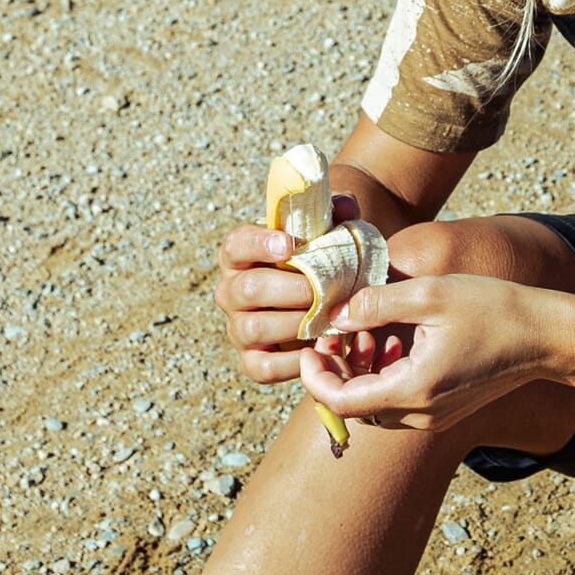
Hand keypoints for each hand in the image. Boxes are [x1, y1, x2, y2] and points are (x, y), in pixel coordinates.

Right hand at [212, 196, 359, 387]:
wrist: (328, 300)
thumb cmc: (324, 261)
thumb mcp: (331, 233)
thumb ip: (337, 214)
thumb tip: (343, 207)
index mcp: (242, 255)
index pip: (236, 243)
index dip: (259, 244)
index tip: (290, 245)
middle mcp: (232, 291)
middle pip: (246, 289)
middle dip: (289, 290)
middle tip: (323, 290)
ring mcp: (238, 328)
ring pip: (251, 328)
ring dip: (292, 324)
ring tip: (325, 319)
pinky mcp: (252, 361)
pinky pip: (262, 367)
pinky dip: (291, 362)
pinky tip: (318, 348)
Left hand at [298, 273, 562, 433]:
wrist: (546, 337)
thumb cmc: (494, 309)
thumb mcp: (431, 294)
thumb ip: (378, 302)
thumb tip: (337, 313)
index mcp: (415, 390)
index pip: (342, 402)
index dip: (315, 377)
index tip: (312, 345)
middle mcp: (422, 414)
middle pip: (354, 407)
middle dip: (336, 370)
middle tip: (336, 331)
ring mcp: (435, 417)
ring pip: (374, 407)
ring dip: (360, 373)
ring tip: (367, 331)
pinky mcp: (444, 410)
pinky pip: (398, 402)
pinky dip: (383, 376)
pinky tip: (393, 340)